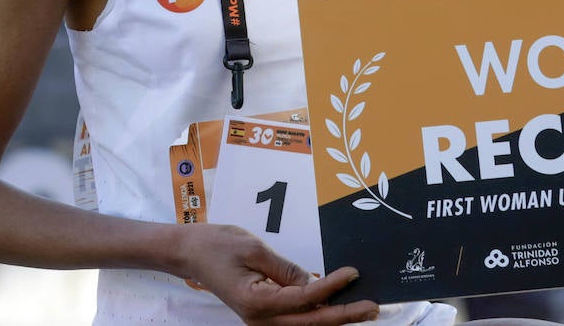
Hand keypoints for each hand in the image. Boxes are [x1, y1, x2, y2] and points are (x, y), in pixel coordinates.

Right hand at [178, 224, 378, 323]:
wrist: (190, 254)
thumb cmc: (218, 245)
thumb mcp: (254, 249)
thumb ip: (286, 268)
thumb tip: (315, 283)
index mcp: (256, 303)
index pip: (304, 299)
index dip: (331, 287)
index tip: (353, 274)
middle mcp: (260, 321)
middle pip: (310, 323)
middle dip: (344, 316)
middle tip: (373, 307)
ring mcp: (261, 322)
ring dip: (334, 318)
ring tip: (363, 310)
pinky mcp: (263, 316)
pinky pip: (296, 320)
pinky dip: (318, 314)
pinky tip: (337, 306)